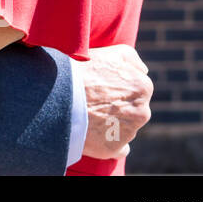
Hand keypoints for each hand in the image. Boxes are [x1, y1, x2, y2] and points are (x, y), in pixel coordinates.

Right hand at [77, 44, 152, 160]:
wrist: (59, 98)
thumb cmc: (82, 72)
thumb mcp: (108, 53)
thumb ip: (131, 58)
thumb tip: (144, 70)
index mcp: (143, 87)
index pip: (136, 87)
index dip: (116, 85)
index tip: (100, 85)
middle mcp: (142, 111)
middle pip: (132, 108)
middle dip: (117, 105)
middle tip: (93, 99)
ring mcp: (129, 132)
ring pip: (124, 127)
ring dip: (111, 123)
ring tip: (87, 115)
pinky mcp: (115, 148)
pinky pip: (118, 147)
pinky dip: (108, 142)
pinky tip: (93, 133)